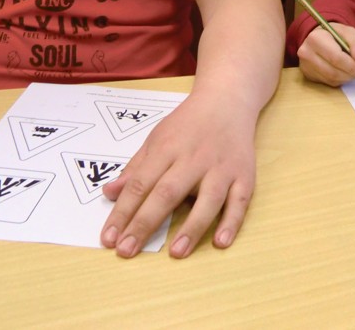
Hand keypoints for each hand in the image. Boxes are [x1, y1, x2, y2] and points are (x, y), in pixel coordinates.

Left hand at [100, 95, 258, 258]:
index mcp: (167, 148)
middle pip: (167, 193)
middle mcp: (194, 159)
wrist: (228, 101)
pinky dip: (231, 222)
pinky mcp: (244, 176)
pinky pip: (240, 202)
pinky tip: (221, 242)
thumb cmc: (188, 124)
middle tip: (126, 251)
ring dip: (192, 228)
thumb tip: (109, 193)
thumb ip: (135, 167)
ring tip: (175, 253)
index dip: (123, 211)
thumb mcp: (157, 138)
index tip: (109, 237)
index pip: (140, 183)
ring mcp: (221, 168)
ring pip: (207, 200)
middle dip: (145, 223)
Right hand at [296, 23, 354, 85]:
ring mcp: (305, 66)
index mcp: (316, 38)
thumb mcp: (349, 32)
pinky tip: (343, 72)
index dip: (353, 66)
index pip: (336, 58)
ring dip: (347, 78)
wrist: (319, 37)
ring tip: (353, 70)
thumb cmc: (335, 34)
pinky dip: (340, 80)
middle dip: (351, 74)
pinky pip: (328, 82)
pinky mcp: (308, 75)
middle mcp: (306, 53)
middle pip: (333, 72)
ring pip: (331, 79)